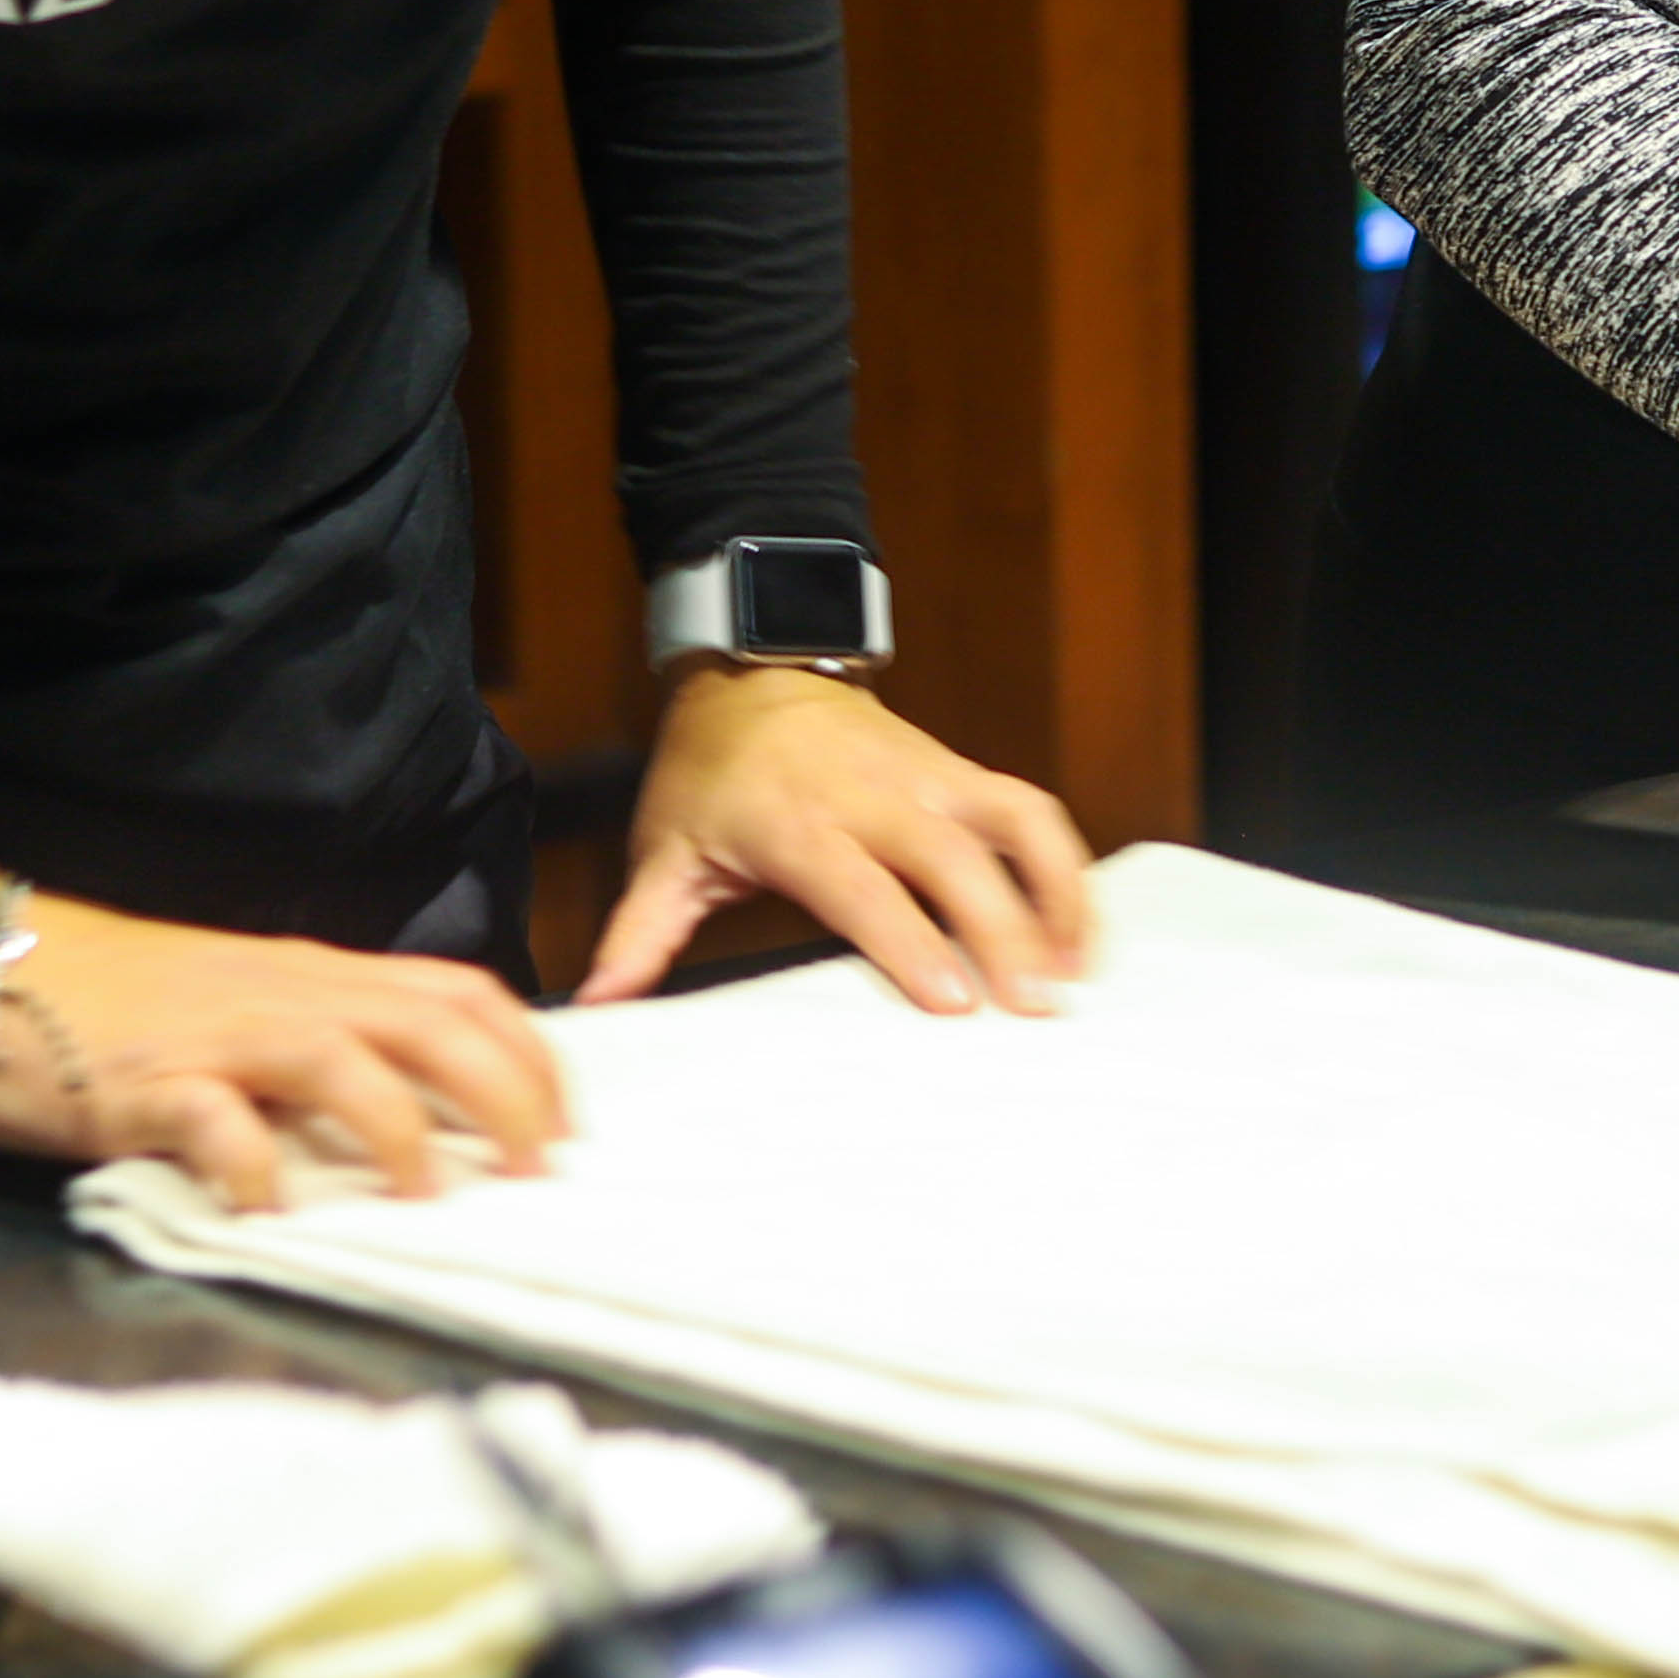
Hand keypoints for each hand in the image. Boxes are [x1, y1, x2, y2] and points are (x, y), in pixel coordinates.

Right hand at [0, 876, 569, 1208]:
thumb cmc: (126, 1001)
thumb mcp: (249, 1003)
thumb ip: (326, 1044)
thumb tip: (420, 1114)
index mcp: (318, 975)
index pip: (458, 992)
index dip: (529, 1053)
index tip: (567, 1121)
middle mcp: (284, 994)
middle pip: (429, 1022)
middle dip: (503, 1092)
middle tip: (537, 1169)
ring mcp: (215, 1035)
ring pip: (340, 1059)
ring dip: (399, 1127)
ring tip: (426, 1195)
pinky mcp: (143, 1083)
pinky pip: (212, 1120)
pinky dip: (253, 1164)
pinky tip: (271, 1210)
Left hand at [581, 664, 1097, 1015]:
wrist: (752, 668)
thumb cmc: (709, 772)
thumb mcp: (666, 847)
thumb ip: (639, 932)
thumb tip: (598, 1005)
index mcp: (799, 823)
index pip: (864, 888)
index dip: (908, 942)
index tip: (951, 1002)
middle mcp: (875, 795)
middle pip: (954, 862)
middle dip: (1001, 932)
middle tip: (1035, 1009)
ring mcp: (928, 776)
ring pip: (1011, 824)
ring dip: (1053, 892)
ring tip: (1077, 971)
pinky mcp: (960, 770)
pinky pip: (1027, 809)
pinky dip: (1063, 864)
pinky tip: (1080, 927)